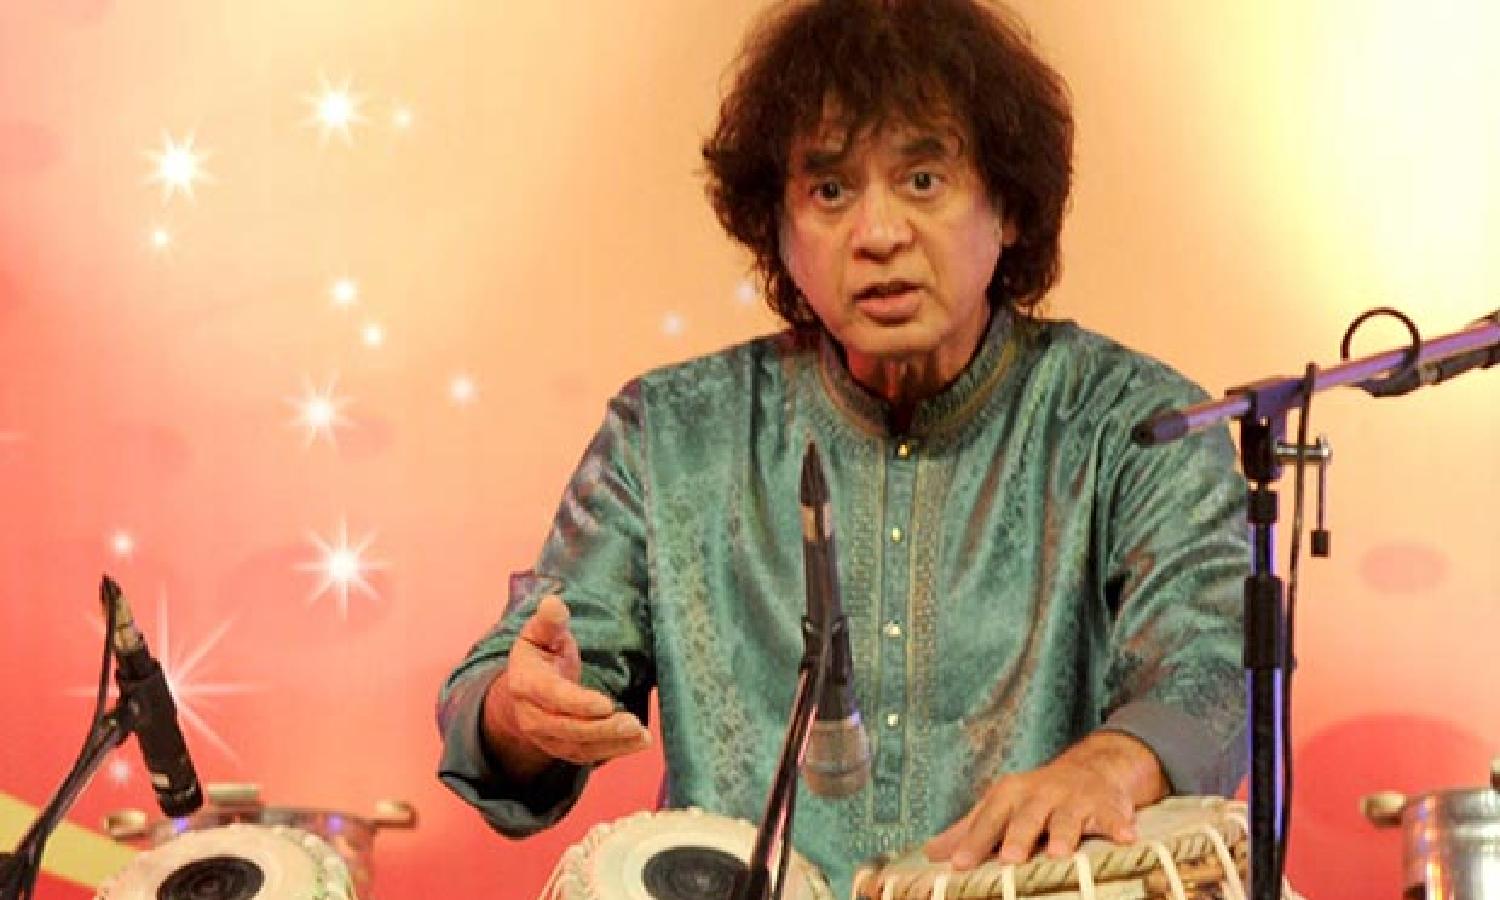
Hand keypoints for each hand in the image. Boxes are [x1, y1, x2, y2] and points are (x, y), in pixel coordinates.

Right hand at [481, 595, 650, 778]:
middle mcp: (532, 716)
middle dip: (602, 729)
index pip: (552, 696)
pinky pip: (587, 756)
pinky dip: (614, 751)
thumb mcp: (540, 633)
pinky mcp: (562, 748)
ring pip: (579, 747)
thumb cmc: (541, 654)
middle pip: (567, 728)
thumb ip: (550, 621)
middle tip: (633, 723)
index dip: (578, 702)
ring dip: (612, 743)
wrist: (526, 689)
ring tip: (642, 736)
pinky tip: (637, 742)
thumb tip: (553, 603)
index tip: (606, 704)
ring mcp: (545, 737)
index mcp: (525, 683)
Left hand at [924, 731, 1165, 868]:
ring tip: (1061, 854)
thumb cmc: (1035, 799)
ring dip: (1065, 834)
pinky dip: (1120, 826)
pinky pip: (1114, 816)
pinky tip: (1128, 839)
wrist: (1089, 769)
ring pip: (1068, 817)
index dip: (973, 841)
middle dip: (1019, 837)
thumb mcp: (1001, 807)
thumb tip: (930, 854)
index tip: (958, 865)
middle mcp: (1041, 794)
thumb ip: (969, 830)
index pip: (988, 819)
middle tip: (1010, 860)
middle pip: (1027, 816)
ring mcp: (1075, 799)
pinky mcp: (1107, 805)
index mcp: (1011, 795)